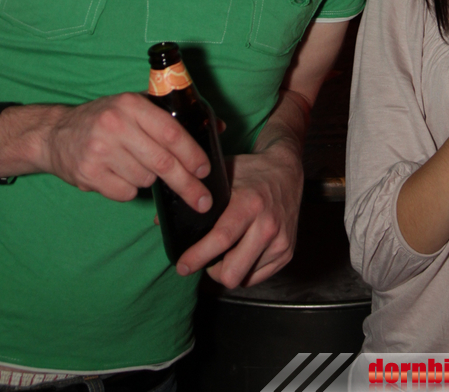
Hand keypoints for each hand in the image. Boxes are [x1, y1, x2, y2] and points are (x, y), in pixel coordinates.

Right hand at [42, 93, 214, 209]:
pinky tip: (119, 174)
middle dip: (187, 184)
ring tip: (137, 165)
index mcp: (131, 104)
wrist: (56, 134)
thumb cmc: (105, 118)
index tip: (206, 169)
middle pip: (162, 162)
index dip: (192, 154)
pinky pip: (125, 192)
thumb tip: (218, 126)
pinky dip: (129, 189)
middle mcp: (115, 125)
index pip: (171, 132)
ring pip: (145, 179)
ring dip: (150, 180)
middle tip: (202, 200)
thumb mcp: (136, 105)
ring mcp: (100, 150)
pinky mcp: (88, 173)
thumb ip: (173, 114)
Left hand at [175, 140, 302, 286]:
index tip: (182, 265)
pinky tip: (241, 252)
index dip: (197, 257)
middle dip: (212, 271)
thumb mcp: (222, 174)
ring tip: (223, 253)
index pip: (221, 239)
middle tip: (203, 260)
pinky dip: (245, 270)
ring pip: (243, 278)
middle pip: (231, 272)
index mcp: (249, 204)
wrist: (287, 170)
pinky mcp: (287, 252)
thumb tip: (161, 221)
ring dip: (228, 270)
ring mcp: (280, 241)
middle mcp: (267, 225)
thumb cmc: (250, 172)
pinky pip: (257, 277)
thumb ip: (195, 195)